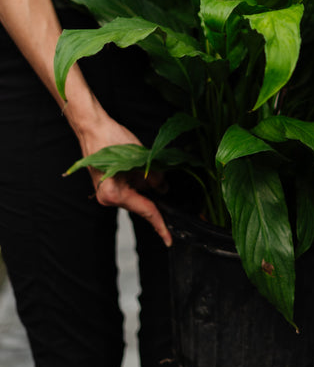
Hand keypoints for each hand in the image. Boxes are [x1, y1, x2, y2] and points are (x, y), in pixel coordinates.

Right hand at [69, 107, 172, 247]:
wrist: (92, 128)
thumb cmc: (111, 139)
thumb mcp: (140, 159)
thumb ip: (154, 177)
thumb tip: (163, 188)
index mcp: (114, 195)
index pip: (145, 210)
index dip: (160, 223)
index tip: (168, 238)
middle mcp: (108, 198)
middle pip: (140, 203)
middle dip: (154, 193)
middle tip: (162, 181)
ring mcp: (106, 193)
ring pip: (136, 195)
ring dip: (145, 185)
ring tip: (142, 163)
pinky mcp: (108, 186)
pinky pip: (129, 189)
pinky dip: (137, 182)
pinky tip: (138, 168)